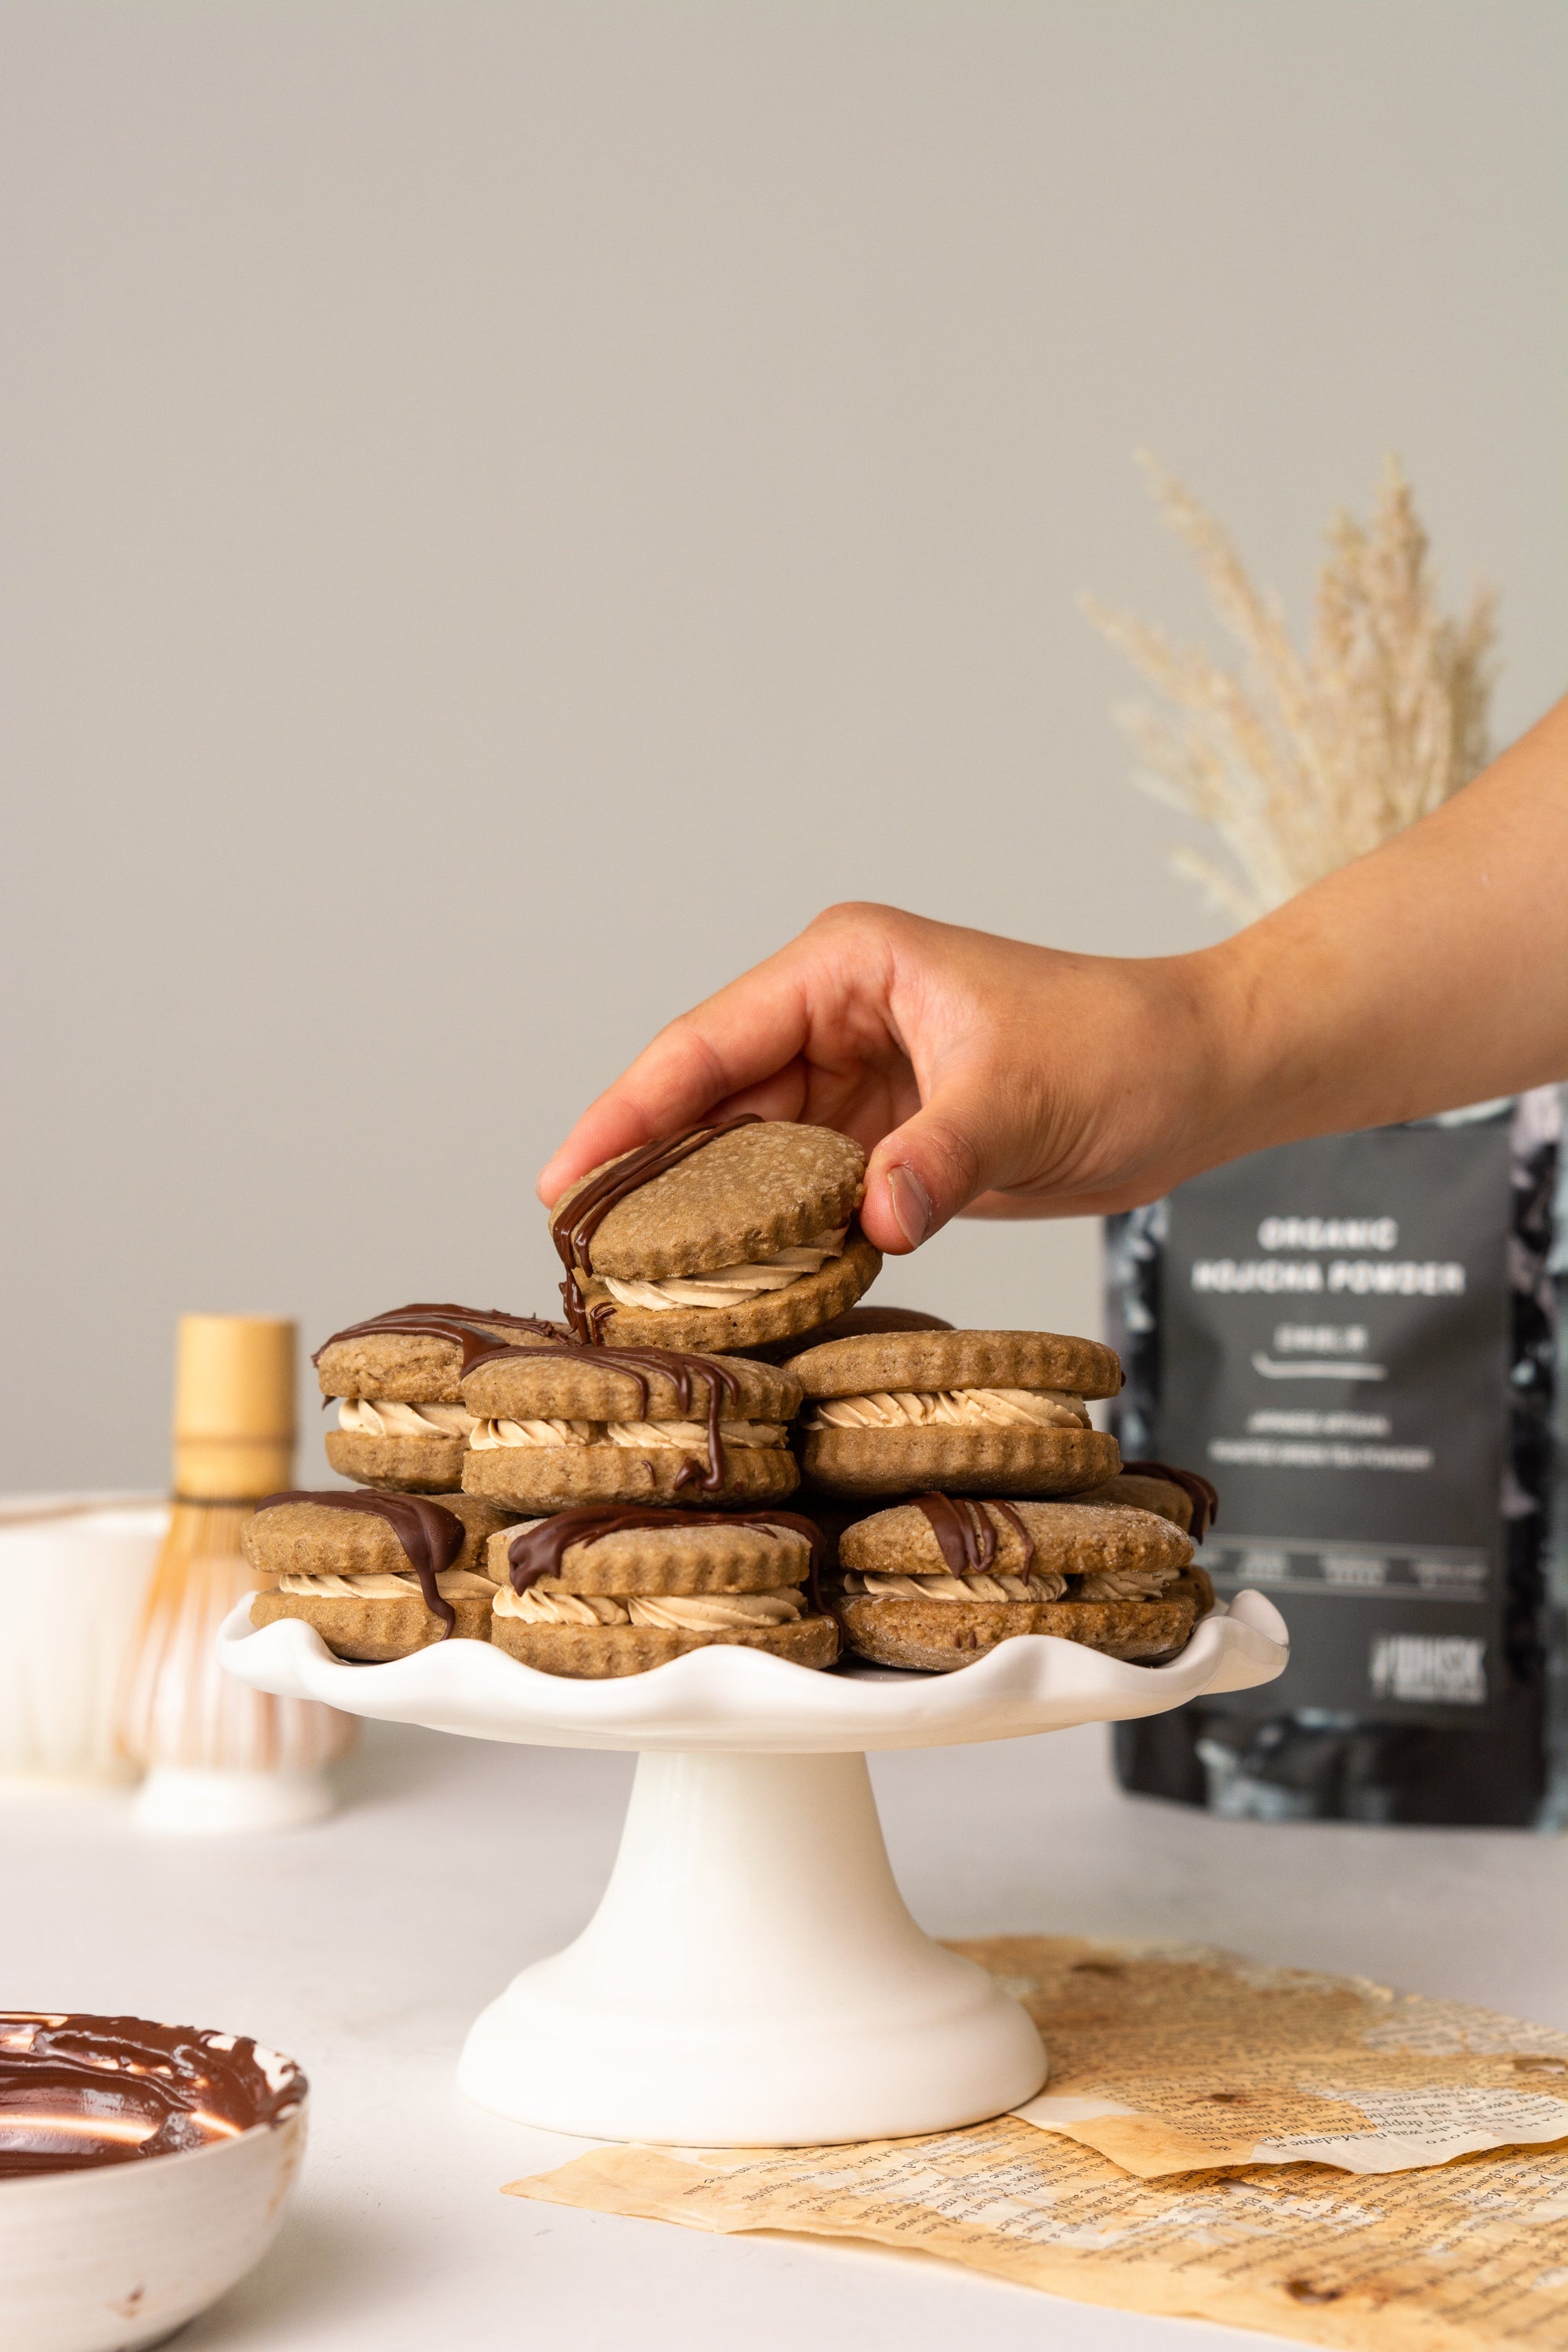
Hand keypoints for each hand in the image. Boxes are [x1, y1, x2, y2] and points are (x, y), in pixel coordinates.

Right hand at [537, 903, 1230, 1253]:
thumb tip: (871, 1224)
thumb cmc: (1118, 1052)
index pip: (706, 1042)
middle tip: (580, 1258)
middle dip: (648, 1174)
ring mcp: (854, 1077)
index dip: (626, 1111)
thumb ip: (937, 1160)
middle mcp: (833, 1014)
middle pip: (708, 1100)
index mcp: (846, 968)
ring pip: (746, 1152)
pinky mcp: (882, 1134)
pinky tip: (729, 1290)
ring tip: (636, 1288)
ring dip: (704, 1214)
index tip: (560, 1183)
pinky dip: (769, 1237)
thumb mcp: (1021, 1103)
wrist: (1196, 1076)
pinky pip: (800, 1189)